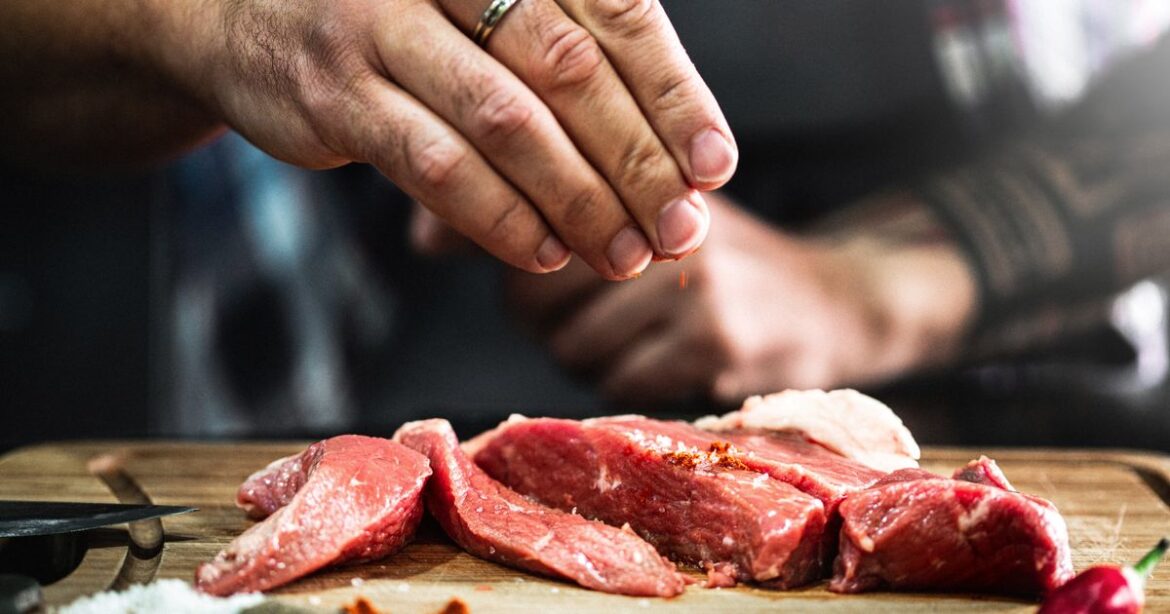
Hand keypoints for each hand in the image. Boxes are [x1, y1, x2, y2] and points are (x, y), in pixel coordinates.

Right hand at [147, 0, 734, 278]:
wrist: (243, 14)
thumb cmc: (400, 19)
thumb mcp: (483, 9)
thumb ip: (566, 60)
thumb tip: (676, 160)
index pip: (617, 11)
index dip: (674, 93)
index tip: (714, 165)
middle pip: (569, 68)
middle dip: (636, 160)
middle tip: (680, 228)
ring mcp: (381, 23)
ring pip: (506, 122)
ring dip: (578, 201)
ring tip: (626, 255)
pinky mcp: (336, 92)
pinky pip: (435, 166)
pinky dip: (501, 217)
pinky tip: (547, 251)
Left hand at [505, 193, 976, 404]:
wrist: (836, 301)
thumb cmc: (722, 264)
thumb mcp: (651, 215)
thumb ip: (555, 217)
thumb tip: (425, 238)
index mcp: (641, 180)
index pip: (532, 220)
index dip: (506, 260)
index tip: (503, 281)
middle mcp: (663, 221)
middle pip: (535, 297)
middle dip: (546, 322)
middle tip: (589, 319)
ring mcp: (692, 281)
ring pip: (572, 349)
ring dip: (588, 361)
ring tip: (636, 342)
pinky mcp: (715, 342)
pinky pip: (619, 385)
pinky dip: (630, 386)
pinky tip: (668, 365)